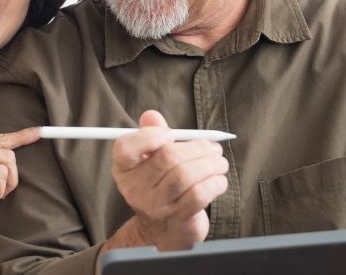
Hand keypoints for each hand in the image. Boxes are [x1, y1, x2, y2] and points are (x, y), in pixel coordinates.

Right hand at [109, 110, 228, 251]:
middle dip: (198, 147)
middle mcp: (135, 189)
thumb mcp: (151, 161)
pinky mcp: (177, 219)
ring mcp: (156, 206)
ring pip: (186, 175)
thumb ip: (152, 135)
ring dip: (211, 164)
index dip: (149, 136)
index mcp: (125, 170)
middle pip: (167, 157)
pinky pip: (199, 194)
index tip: (170, 134)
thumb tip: (151, 116)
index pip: (125, 148)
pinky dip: (215, 182)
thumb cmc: (160, 187)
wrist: (162, 230)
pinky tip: (219, 180)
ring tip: (220, 162)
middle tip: (213, 148)